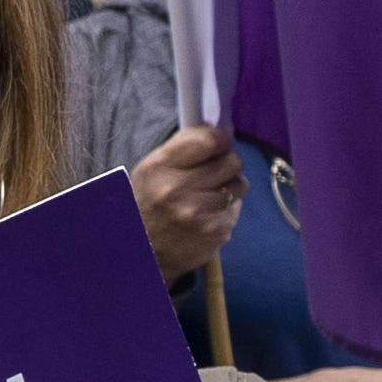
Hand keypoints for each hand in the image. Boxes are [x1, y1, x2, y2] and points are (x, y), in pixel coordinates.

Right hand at [130, 123, 240, 281]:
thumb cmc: (150, 204)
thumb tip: (220, 130)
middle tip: (212, 175)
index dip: (220, 140)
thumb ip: (184, 148)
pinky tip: (206, 217)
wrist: (142, 251)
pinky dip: (225, 211)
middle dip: (227, 165)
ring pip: (239, 185)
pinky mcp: (214, 232)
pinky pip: (236, 209)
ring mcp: (196, 213)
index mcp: (158, 167)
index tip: (219, 144)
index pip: (208, 140)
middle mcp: (174, 189)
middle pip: (232, 161)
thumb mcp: (153, 170)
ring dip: (229, 189)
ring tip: (207, 198)